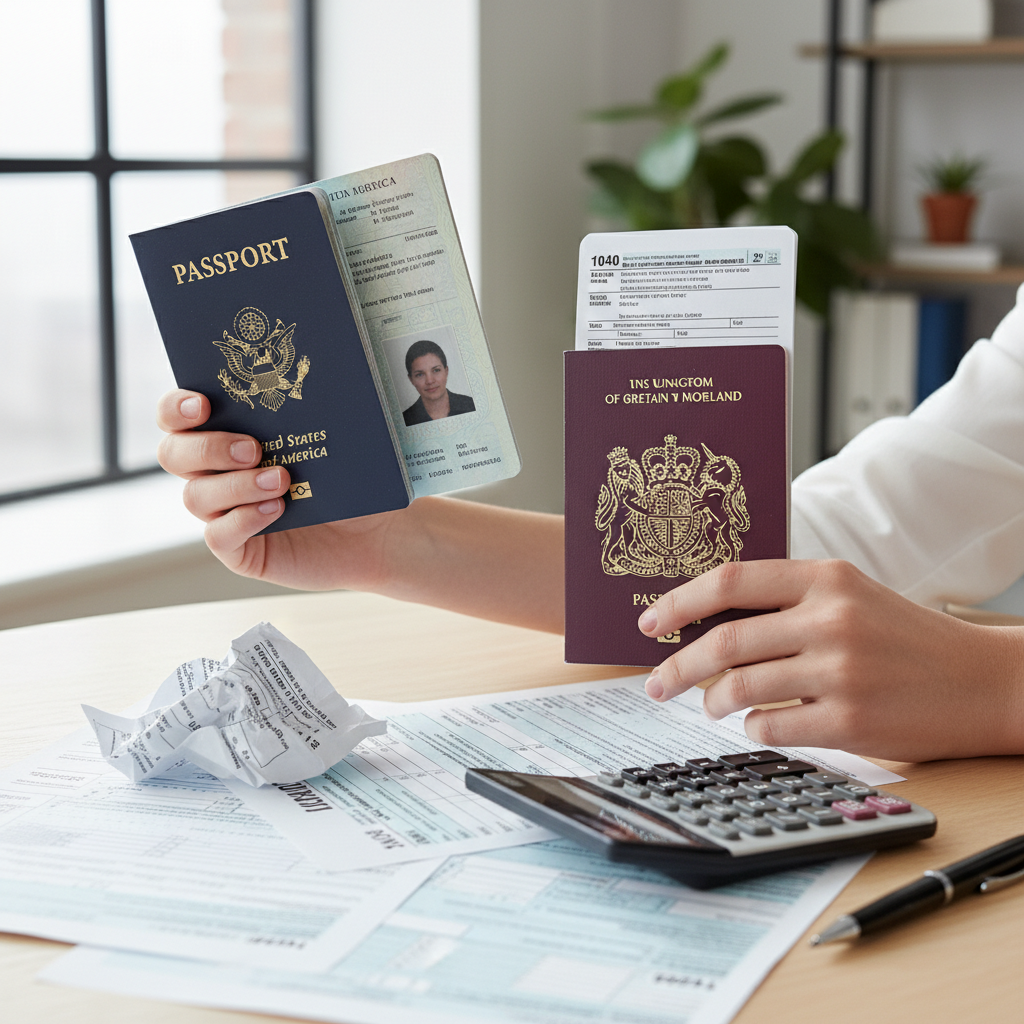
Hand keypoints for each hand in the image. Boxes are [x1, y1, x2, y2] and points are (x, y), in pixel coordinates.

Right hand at [156, 389, 400, 590]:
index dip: (176, 408)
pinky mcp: (240, 549)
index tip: (203, 404)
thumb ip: (304, 406)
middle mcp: (217, 472)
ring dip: (235, 485)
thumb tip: (300, 370)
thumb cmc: (351, 475)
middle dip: (207, 447)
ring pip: (196, 495)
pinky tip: (275, 511)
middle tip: (252, 448)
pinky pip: (219, 536)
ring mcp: (225, 512)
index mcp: (229, 433)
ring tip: (280, 481)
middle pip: (174, 454)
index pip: (176, 416)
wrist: (378, 530)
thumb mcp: (332, 434)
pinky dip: (242, 520)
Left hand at [636, 559, 1023, 760]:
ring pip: (739, 687)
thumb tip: (707, 623)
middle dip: (677, 664)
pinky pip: (770, 725)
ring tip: (708, 705)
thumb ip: (785, 601)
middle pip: (724, 641)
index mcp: (825, 578)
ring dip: (711, 700)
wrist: (983, 681)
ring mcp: (841, 670)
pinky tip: (757, 722)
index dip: (679, 601)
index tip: (649, 621)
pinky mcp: (851, 719)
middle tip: (656, 682)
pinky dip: (751, 727)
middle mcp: (830, 619)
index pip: (730, 581)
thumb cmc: (904, 637)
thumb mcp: (849, 596)